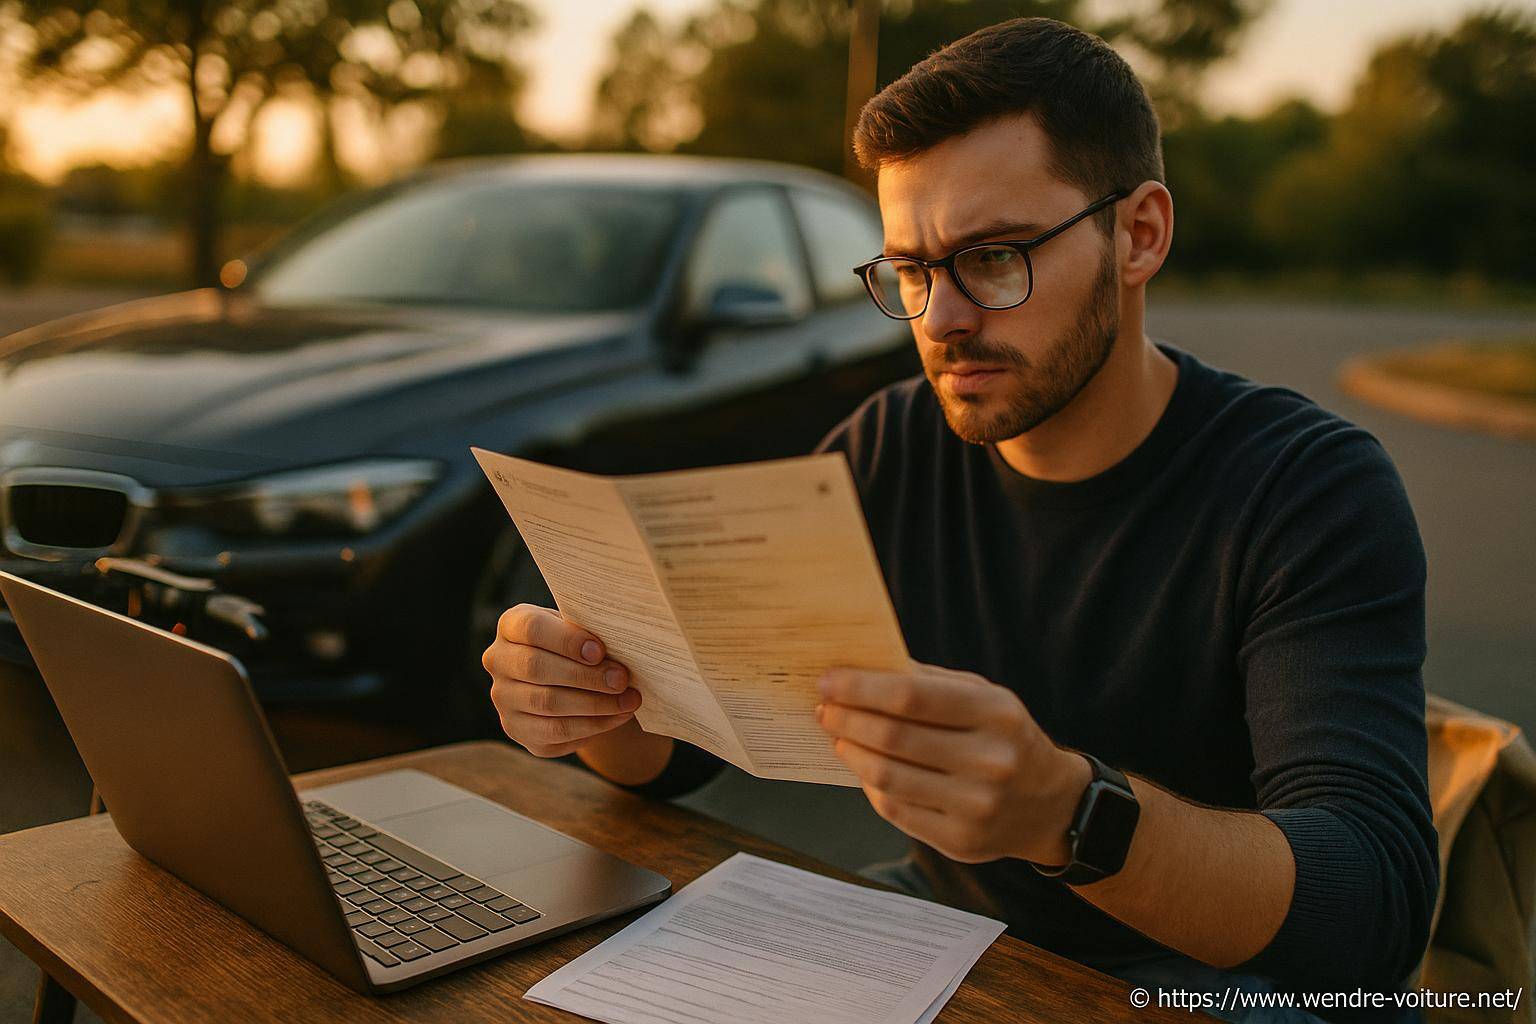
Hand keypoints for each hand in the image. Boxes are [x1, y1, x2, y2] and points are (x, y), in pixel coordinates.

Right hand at [482, 604, 641, 757]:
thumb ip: (590, 632)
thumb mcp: (579, 629)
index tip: (600, 651)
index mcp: (511, 626)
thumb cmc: (578, 645)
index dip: (566, 640)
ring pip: (546, 703)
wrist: (569, 679)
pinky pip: (555, 731)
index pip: (530, 628)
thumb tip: (621, 646)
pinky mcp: (518, 729)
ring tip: (629, 700)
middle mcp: (498, 661)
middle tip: (621, 679)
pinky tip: (618, 716)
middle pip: (536, 668)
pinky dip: (592, 725)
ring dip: (594, 703)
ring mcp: (503, 698)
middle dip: (585, 676)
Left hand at [816, 661, 1089, 864]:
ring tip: (838, 736)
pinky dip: (870, 785)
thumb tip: (860, 669)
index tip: (828, 681)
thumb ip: (927, 682)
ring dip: (851, 753)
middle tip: (824, 709)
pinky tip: (863, 768)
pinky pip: (896, 810)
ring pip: (888, 777)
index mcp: (995, 714)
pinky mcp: (961, 841)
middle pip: (894, 738)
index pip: (911, 696)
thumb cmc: (1003, 737)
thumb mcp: (982, 697)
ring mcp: (976, 806)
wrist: (1049, 804)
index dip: (861, 688)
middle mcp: (990, 761)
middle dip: (847, 719)